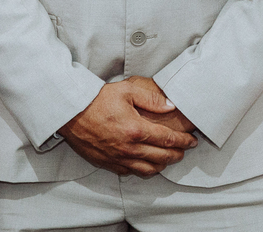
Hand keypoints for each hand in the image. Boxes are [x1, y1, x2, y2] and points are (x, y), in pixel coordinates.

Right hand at [59, 76, 197, 176]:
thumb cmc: (97, 100)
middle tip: (184, 150)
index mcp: (136, 130)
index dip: (183, 142)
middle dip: (177, 154)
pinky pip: (131, 172)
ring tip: (169, 158)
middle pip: (162, 157)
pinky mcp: (108, 164)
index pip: (168, 140)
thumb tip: (171, 105)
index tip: (191, 141)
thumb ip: (152, 98)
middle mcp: (129, 148)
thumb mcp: (127, 91)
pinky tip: (147, 163)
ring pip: (148, 169)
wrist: (71, 113)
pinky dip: (144, 169)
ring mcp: (118, 158)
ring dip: (162, 165)